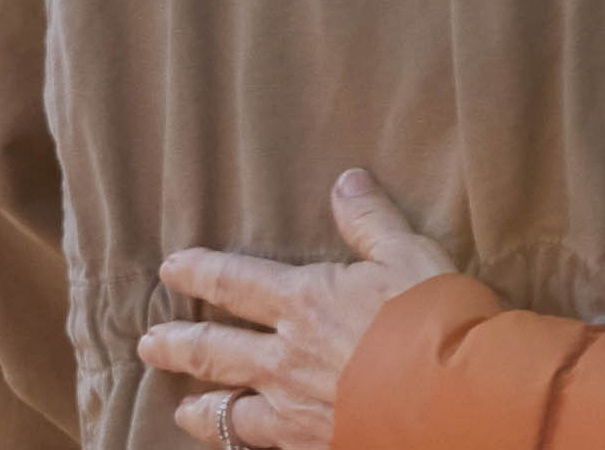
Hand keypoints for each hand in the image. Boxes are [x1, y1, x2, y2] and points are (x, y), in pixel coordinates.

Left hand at [141, 171, 456, 449]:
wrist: (456, 400)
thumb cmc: (434, 319)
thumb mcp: (408, 254)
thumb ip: (371, 221)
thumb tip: (345, 181)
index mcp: (303, 303)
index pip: (233, 281)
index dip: (199, 272)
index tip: (171, 269)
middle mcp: (286, 359)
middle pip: (213, 350)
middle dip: (177, 345)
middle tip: (148, 344)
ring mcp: (296, 412)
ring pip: (230, 412)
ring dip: (202, 410)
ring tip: (181, 411)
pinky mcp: (314, 449)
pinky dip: (243, 447)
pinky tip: (237, 449)